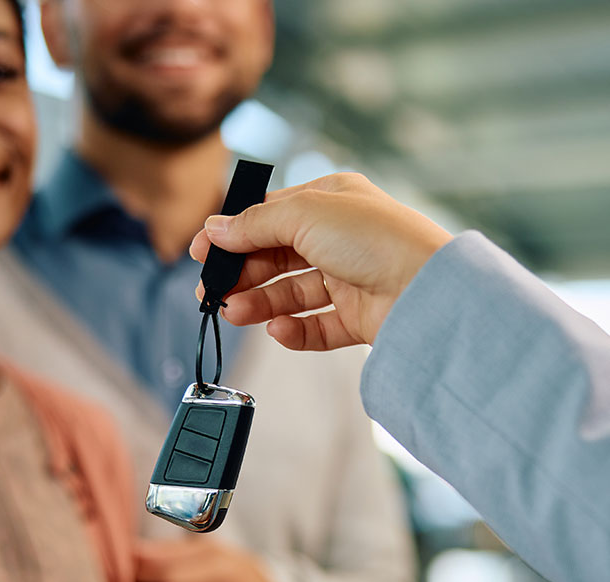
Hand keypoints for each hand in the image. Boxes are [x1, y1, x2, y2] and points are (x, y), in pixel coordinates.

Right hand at [189, 173, 451, 348]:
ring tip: (235, 313)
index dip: (233, 234)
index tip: (202, 253)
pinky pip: (315, 327)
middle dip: (242, 274)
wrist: (428, 291)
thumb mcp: (305, 215)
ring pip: (291, 294)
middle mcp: (339, 239)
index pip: (269, 216)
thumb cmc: (378, 240)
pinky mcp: (358, 318)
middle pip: (276, 258)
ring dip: (260, 303)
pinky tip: (277, 329)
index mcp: (330, 202)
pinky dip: (293, 331)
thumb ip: (255, 224)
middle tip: (211, 291)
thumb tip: (215, 230)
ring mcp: (349, 280)